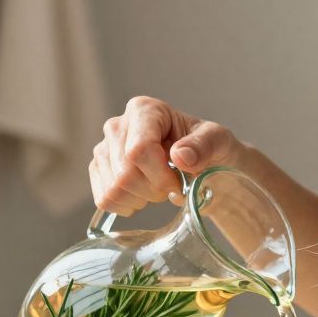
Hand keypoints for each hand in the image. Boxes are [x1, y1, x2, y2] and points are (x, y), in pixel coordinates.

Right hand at [90, 96, 242, 215]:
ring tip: (157, 189)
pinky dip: (126, 206)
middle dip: (153, 190)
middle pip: (125, 173)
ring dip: (141, 199)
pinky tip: (142, 197)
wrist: (201, 164)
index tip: (179, 186)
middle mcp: (117, 126)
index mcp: (144, 110)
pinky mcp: (98, 171)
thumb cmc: (208, 149)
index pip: (139, 149)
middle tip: (172, 188)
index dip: (160, 177)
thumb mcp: (219, 142)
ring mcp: (104, 149)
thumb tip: (180, 156)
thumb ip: (204, 145)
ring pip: (113, 189)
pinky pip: (104, 199)